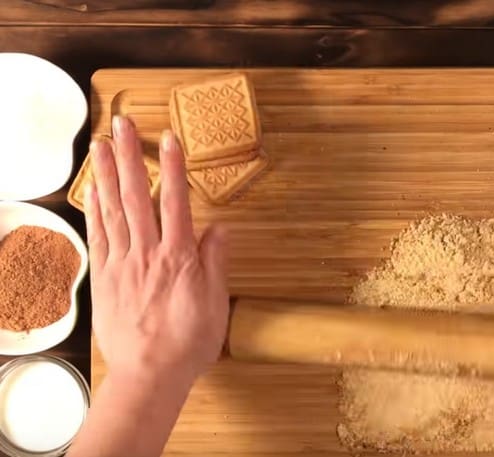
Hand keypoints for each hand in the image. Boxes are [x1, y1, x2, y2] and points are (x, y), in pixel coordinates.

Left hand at [84, 115, 228, 387]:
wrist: (149, 374)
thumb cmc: (188, 342)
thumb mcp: (215, 302)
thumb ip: (216, 261)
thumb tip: (220, 228)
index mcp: (180, 258)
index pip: (176, 203)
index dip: (172, 169)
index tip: (170, 140)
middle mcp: (148, 253)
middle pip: (137, 196)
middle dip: (131, 157)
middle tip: (123, 125)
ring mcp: (123, 264)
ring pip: (114, 211)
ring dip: (107, 175)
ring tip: (101, 145)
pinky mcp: (106, 278)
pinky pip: (100, 237)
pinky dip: (95, 211)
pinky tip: (93, 190)